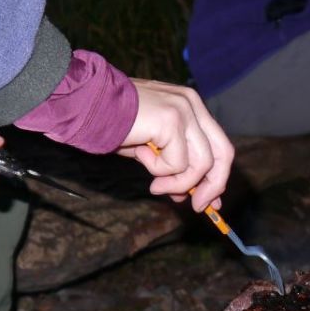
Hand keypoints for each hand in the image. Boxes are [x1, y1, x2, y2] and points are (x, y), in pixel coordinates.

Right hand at [117, 79, 232, 211]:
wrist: (86, 105)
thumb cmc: (113, 125)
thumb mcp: (152, 149)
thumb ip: (175, 167)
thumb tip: (190, 195)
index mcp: (191, 105)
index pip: (219, 145)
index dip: (217, 177)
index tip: (209, 201)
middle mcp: (192, 104)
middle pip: (223, 153)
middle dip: (212, 186)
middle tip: (198, 206)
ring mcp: (184, 110)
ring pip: (202, 164)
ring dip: (178, 183)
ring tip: (155, 184)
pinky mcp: (172, 121)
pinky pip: (178, 164)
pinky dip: (159, 170)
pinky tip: (140, 155)